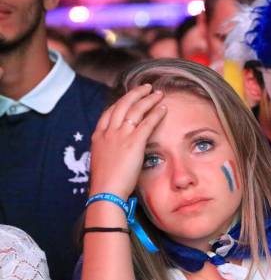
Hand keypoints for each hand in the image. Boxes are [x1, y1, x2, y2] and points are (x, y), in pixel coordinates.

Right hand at [89, 84, 166, 199]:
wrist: (106, 192)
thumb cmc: (106, 184)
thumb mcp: (102, 162)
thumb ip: (110, 152)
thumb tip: (117, 153)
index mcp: (98, 136)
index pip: (109, 112)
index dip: (121, 102)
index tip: (129, 98)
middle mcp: (108, 132)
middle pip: (122, 105)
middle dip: (135, 94)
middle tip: (146, 88)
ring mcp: (120, 135)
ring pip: (135, 109)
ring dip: (148, 99)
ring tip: (158, 93)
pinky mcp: (134, 142)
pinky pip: (147, 122)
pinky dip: (156, 113)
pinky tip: (163, 108)